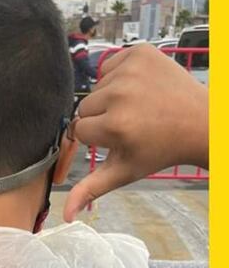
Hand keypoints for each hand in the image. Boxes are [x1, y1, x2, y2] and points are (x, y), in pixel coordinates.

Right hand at [64, 44, 207, 220]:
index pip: (79, 129)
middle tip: (130, 123)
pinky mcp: (139, 51)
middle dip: (101, 116)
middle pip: (85, 107)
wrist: (202, 121)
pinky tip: (139, 88)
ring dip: (110, 97)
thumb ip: (90, 189)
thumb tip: (65, 215)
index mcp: (116, 125)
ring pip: (97, 87)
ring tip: (137, 106)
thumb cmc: (161, 149)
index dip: (97, 137)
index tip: (120, 138)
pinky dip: (119, 75)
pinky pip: (110, 65)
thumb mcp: (125, 171)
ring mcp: (131, 70)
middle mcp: (121, 94)